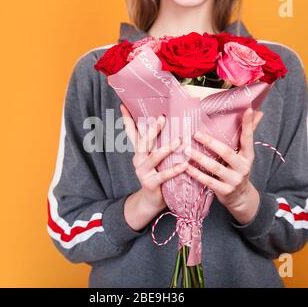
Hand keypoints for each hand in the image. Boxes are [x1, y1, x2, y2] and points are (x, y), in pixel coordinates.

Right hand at [120, 104, 187, 230]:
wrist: (151, 201)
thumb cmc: (157, 175)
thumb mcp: (154, 158)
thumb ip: (157, 144)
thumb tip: (165, 125)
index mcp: (139, 152)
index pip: (132, 133)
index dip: (127, 119)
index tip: (123, 105)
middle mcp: (138, 160)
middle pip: (143, 142)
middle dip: (152, 129)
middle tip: (162, 118)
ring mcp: (143, 171)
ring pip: (154, 157)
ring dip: (167, 148)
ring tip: (179, 140)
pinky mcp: (150, 183)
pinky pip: (163, 175)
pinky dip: (174, 170)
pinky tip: (184, 165)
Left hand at [184, 108, 263, 224]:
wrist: (240, 197)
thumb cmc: (238, 169)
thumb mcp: (244, 154)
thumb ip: (248, 134)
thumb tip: (258, 112)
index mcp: (248, 155)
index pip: (248, 137)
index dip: (248, 124)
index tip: (247, 109)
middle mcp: (243, 167)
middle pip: (227, 152)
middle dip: (211, 142)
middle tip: (195, 133)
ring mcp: (234, 180)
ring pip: (215, 168)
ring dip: (200, 158)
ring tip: (186, 150)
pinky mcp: (225, 191)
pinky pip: (208, 181)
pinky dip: (196, 174)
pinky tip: (186, 167)